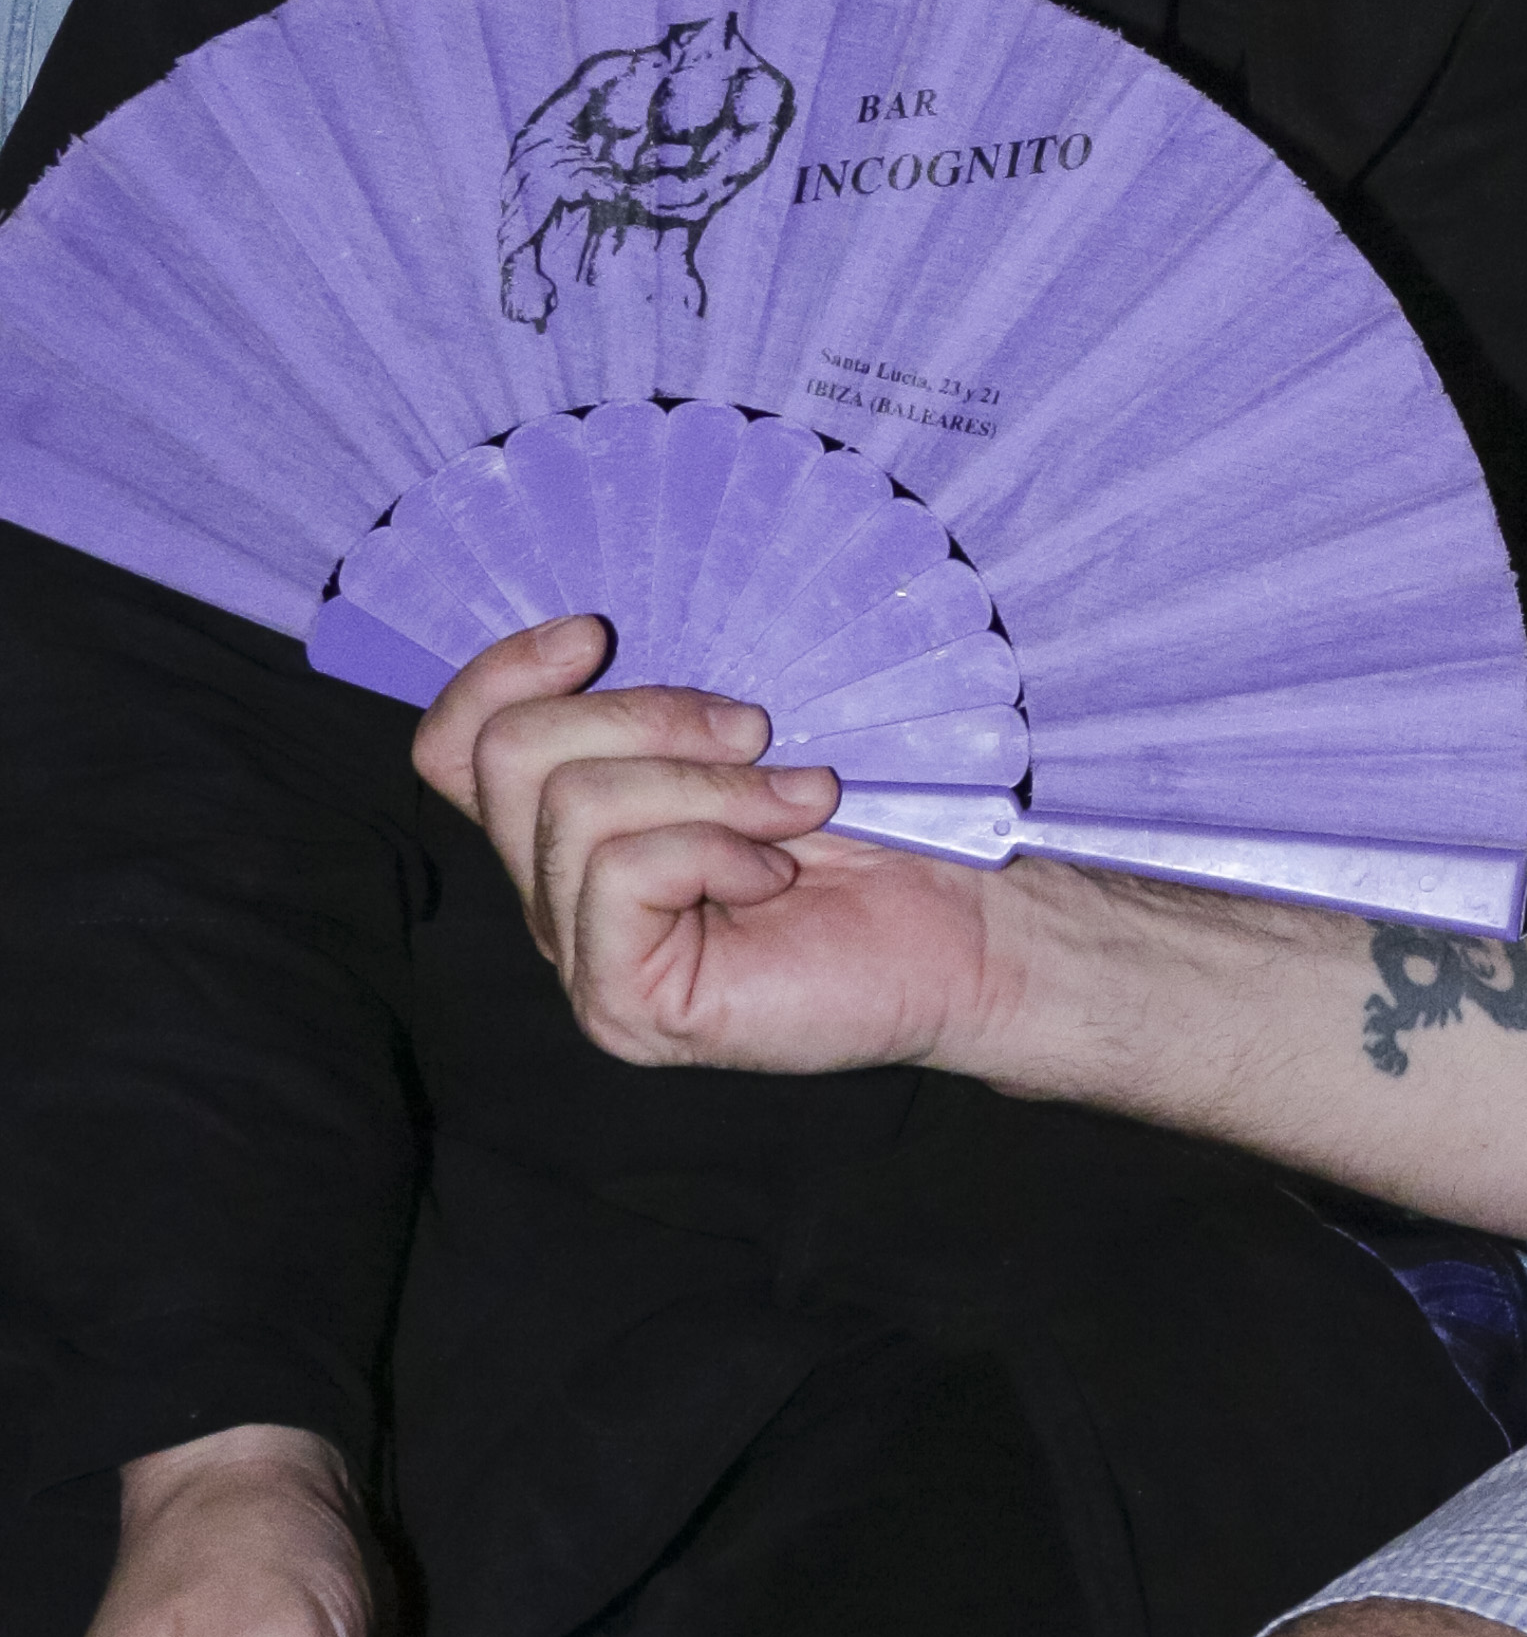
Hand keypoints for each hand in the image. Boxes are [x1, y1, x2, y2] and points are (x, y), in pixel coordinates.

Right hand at [419, 614, 1002, 1078]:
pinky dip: (716, 848)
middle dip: (646, 715)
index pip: (453, 746)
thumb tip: (593, 636)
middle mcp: (552, 896)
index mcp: (567, 828)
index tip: (598, 632)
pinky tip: (779, 873)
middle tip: (758, 730)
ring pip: (573, 805)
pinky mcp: (622, 1004)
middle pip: (509, 755)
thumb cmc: (872, 824)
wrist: (963, 926)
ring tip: (797, 805)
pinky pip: (625, 871)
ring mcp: (579, 958)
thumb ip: (660, 705)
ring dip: (709, 784)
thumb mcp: (745, 735)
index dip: (502, 672)